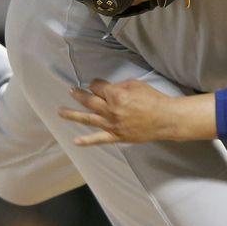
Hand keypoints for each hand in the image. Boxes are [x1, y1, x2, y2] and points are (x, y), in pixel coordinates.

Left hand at [58, 79, 215, 144]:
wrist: (165, 119)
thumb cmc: (153, 99)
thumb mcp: (136, 84)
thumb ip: (119, 86)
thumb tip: (108, 88)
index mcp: (115, 95)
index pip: (98, 87)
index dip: (96, 84)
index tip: (96, 84)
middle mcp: (110, 110)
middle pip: (89, 101)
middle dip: (78, 95)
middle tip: (71, 91)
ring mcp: (112, 125)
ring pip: (88, 119)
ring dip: (73, 115)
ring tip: (61, 111)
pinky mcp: (117, 136)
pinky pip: (99, 139)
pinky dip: (87, 141)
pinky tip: (76, 141)